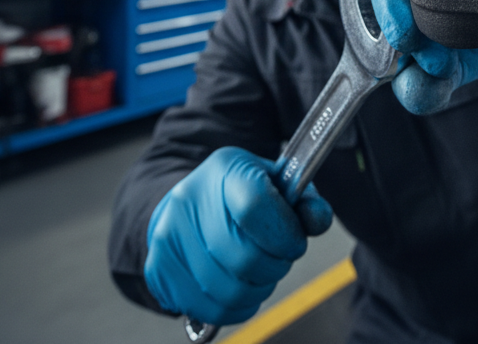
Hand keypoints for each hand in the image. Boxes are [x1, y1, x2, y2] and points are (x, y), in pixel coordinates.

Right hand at [145, 147, 332, 325]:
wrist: (191, 203)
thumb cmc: (242, 195)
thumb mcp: (278, 184)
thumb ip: (305, 203)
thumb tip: (318, 219)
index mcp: (225, 168)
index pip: (255, 207)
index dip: (284, 234)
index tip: (294, 241)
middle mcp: (189, 198)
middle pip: (243, 256)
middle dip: (275, 266)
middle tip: (278, 257)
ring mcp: (168, 235)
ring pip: (228, 289)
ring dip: (257, 289)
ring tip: (260, 271)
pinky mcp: (159, 269)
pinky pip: (208, 309)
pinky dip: (235, 307)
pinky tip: (241, 287)